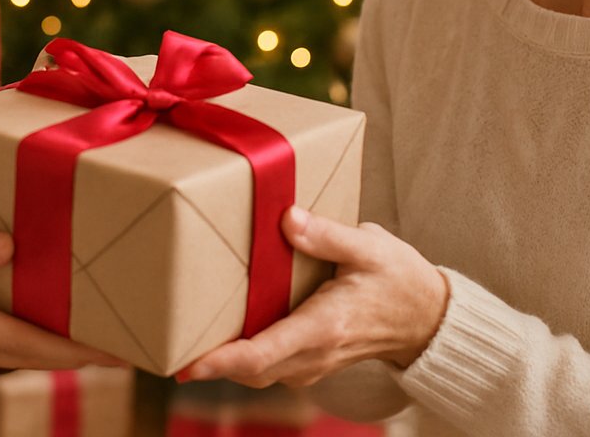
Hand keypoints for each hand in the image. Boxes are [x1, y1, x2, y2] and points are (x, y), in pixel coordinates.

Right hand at [0, 223, 126, 370]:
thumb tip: (8, 245)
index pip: (26, 341)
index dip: (72, 347)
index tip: (113, 348)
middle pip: (41, 358)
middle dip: (88, 355)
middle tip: (137, 343)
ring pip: (36, 358)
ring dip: (76, 353)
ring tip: (122, 336)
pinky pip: (25, 351)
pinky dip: (56, 346)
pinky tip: (83, 330)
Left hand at [178, 206, 448, 387]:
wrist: (426, 317)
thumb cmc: (398, 279)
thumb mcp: (370, 248)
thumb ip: (327, 235)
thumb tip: (287, 219)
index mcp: (324, 328)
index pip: (263, 354)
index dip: (222, 362)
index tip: (187, 365)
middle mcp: (314, 354)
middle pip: (250, 369)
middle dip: (208, 363)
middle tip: (163, 344)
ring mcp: (312, 364)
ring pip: (257, 371)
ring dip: (223, 359)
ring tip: (182, 335)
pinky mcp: (310, 361)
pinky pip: (269, 364)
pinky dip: (242, 354)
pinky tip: (222, 329)